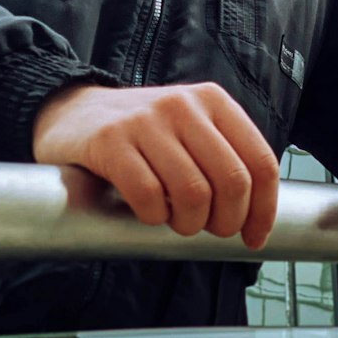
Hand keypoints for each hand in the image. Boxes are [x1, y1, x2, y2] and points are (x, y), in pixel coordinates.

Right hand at [32, 81, 279, 247]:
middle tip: (207, 230)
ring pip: (194, 194)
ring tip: (175, 221)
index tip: (253, 237)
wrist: (73, 113)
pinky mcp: (111, 141)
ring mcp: (146, 120)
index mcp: (213, 101)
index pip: (260, 161)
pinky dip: (152, 218)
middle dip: (226, 222)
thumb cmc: (142, 133)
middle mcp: (184, 105)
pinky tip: (147, 211)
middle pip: (232, 182)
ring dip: (188, 225)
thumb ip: (223, 158)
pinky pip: (148, 197)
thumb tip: (258, 217)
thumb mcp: (190, 129)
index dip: (264, 209)